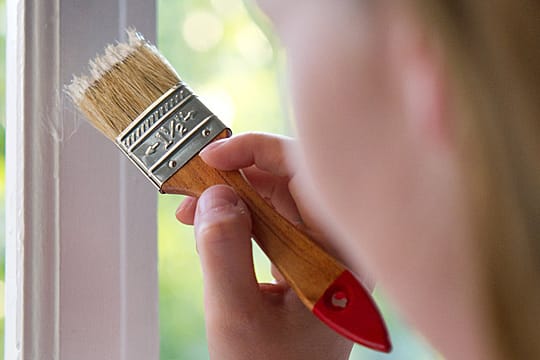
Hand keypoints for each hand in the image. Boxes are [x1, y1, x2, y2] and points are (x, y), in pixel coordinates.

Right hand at [176, 133, 353, 359]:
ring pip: (274, 201)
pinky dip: (235, 218)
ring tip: (189, 208)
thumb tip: (215, 196)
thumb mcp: (238, 317)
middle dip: (236, 175)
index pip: (308, 175)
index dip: (259, 151)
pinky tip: (207, 224)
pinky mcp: (299, 263)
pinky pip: (268, 224)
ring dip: (230, 197)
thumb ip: (224, 252)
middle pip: (289, 183)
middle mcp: (336, 247)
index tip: (212, 156)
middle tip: (192, 180)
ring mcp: (318, 255)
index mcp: (341, 254)